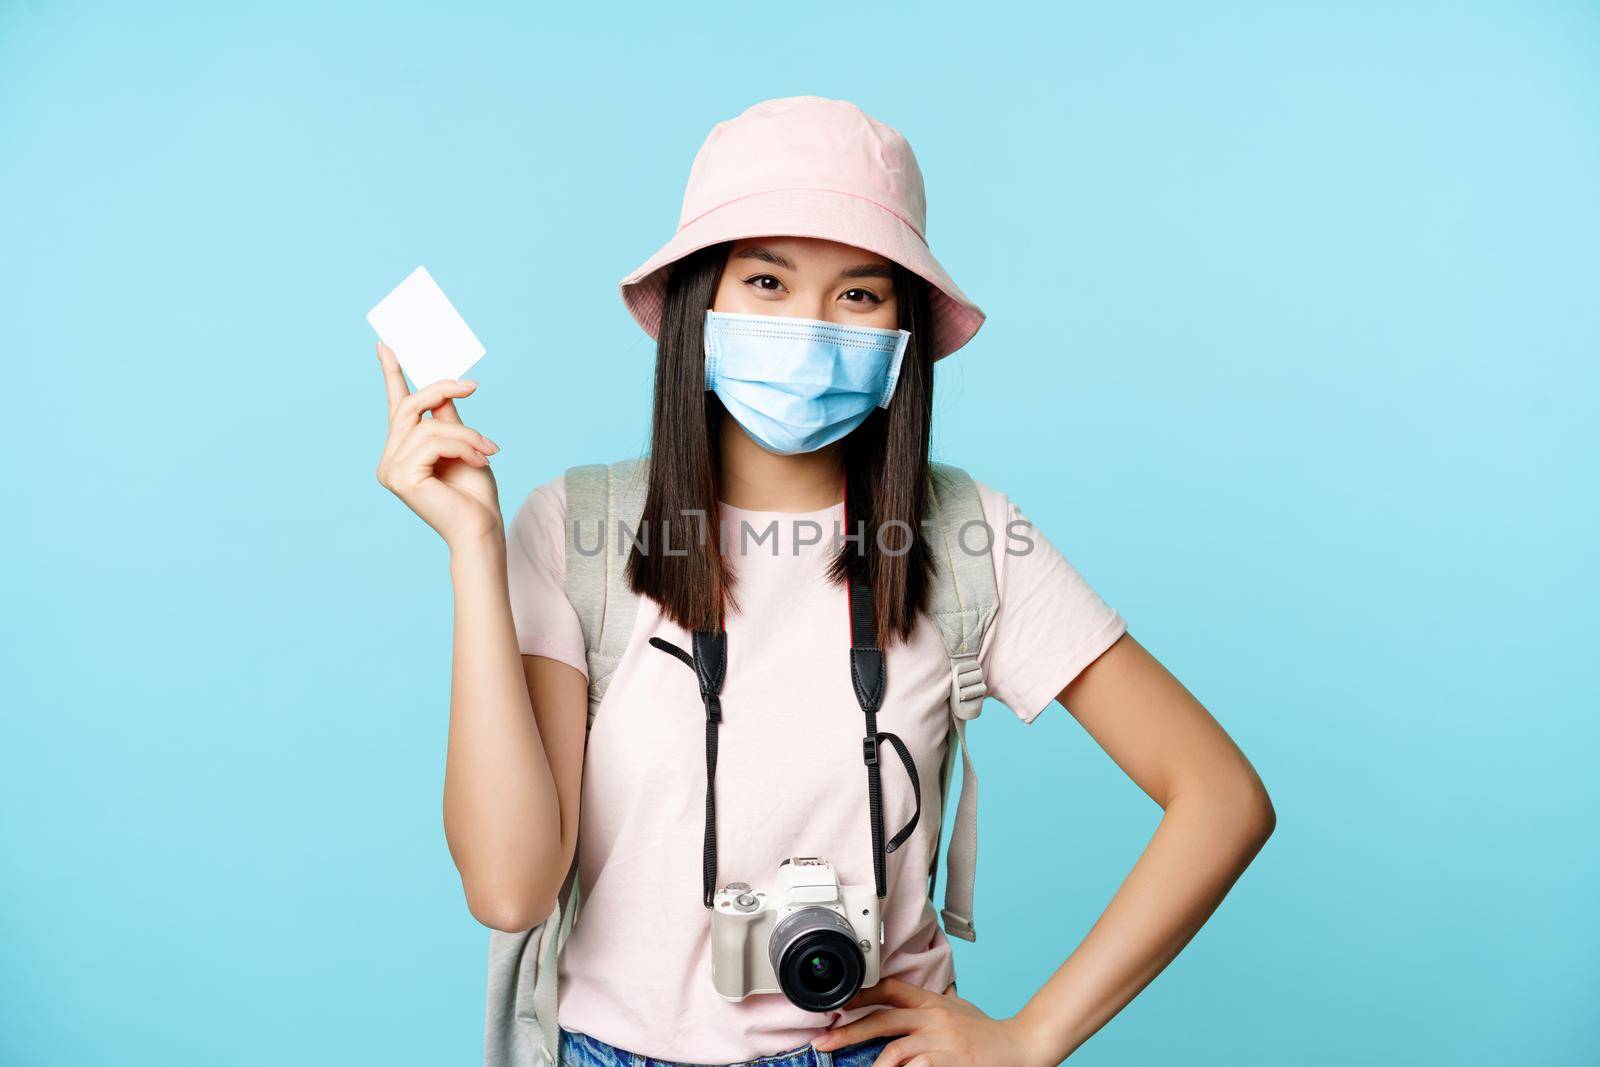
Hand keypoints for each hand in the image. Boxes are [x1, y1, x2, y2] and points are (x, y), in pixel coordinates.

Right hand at [374, 342, 502, 548]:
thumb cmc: (475, 492)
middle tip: (473, 386)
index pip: (396, 407)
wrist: (482, 527)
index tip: (385, 345)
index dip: (391, 374)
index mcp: (404, 451)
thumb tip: (443, 386)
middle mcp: (390, 459)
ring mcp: (390, 469)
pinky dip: (462, 445)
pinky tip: (479, 460)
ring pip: (427, 425)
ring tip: (489, 449)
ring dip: (465, 433)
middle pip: (409, 406)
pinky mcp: (399, 476)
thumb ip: (447, 417)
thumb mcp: (464, 443)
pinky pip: (433, 441)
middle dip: (441, 391)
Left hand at [810, 977, 1053, 1066]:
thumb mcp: (958, 1011)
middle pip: (881, 1020)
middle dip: (847, 1032)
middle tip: (823, 1042)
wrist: (1022, 1046)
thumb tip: (907, 1006)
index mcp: (932, 1003)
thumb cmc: (988, 1034)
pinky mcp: (950, 1061)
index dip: (861, 993)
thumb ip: (932, 1008)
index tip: (838, 1003)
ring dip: (873, 1066)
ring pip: (893, 1052)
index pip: (890, 989)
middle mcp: (933, 1018)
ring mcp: (941, 1040)